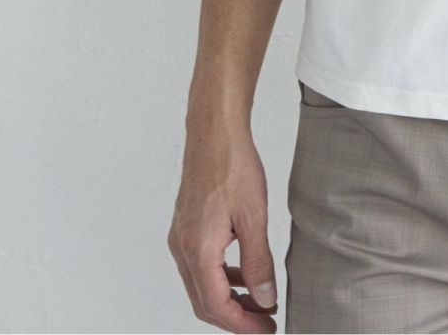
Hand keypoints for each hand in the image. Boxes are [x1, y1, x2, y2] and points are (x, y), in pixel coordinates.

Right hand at [167, 122, 279, 332]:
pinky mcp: (186, 227)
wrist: (214, 133)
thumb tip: (264, 298)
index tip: (267, 329)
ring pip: (201, 285)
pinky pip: (200, 265)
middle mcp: (182, 249)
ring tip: (261, 301)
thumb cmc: (233, 167)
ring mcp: (181, 238)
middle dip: (235, 317)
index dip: (242, 324)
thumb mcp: (254, 216)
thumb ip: (258, 261)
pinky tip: (245, 273)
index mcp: (197, 251)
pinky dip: (222, 277)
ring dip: (229, 299)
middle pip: (204, 303)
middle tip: (266, 322)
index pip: (216, 307)